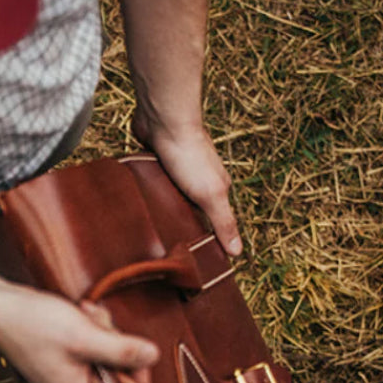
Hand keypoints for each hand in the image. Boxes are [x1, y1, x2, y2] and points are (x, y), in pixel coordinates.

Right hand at [0, 286, 158, 382]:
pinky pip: (89, 347)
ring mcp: (67, 376)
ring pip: (105, 357)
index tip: (138, 351)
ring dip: (102, 331)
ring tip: (85, 314)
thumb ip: (121, 350)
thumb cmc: (33, 325)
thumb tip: (153, 356)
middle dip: (116, 344)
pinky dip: (89, 328)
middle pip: (117, 377)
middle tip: (101, 323)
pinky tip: (79, 313)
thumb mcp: (85, 337)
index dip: (137, 378)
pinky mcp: (62, 359)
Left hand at [133, 113, 241, 256]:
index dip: (209, 240)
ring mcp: (179, 171)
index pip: (215, 221)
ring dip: (167, 213)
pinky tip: (144, 208)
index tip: (199, 261)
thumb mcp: (211, 195)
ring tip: (156, 235)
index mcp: (217, 188)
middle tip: (173, 252)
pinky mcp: (159, 163)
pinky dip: (153, 196)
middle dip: (186, 228)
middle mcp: (200, 180)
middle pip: (194, 211)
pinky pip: (156, 186)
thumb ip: (224, 223)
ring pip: (173, 200)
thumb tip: (238, 252)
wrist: (164, 121)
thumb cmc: (189, 156)